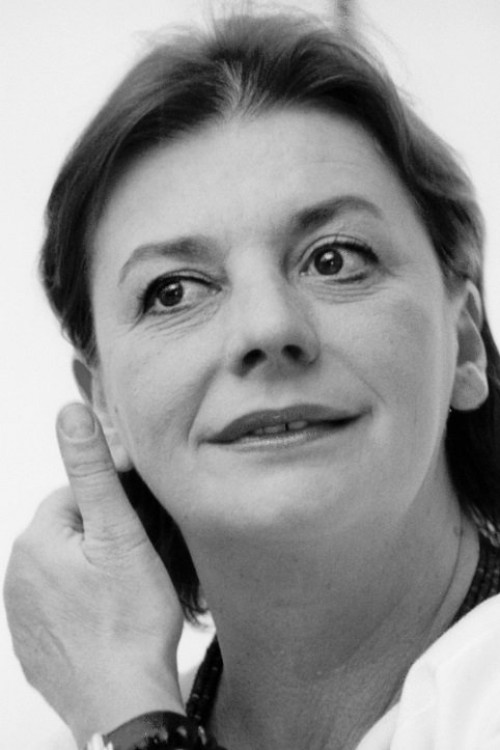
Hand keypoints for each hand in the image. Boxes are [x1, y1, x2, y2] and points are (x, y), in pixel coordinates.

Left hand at [3, 403, 184, 746]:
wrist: (122, 705)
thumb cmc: (129, 621)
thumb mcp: (119, 533)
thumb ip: (92, 469)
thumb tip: (70, 412)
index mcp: (36, 539)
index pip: (77, 494)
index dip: (115, 503)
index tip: (142, 523)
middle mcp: (16, 573)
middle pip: (69, 530)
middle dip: (102, 537)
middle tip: (138, 562)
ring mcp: (21, 613)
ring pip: (63, 567)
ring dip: (91, 570)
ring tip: (126, 593)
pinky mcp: (32, 643)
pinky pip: (58, 604)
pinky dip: (81, 604)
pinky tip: (107, 619)